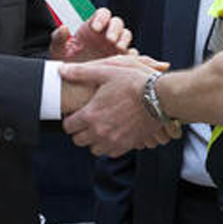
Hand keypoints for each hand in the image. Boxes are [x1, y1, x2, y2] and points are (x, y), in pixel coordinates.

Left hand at [50, 8, 130, 61]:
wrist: (74, 83)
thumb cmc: (66, 64)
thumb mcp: (58, 52)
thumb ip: (58, 39)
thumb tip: (64, 28)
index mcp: (93, 27)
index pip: (103, 14)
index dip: (101, 18)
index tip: (95, 28)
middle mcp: (106, 34)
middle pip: (117, 23)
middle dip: (115, 29)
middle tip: (110, 39)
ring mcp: (115, 45)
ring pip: (126, 36)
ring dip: (124, 40)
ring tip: (118, 49)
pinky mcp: (122, 59)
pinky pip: (131, 54)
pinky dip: (130, 55)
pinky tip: (125, 61)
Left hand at [61, 59, 180, 156]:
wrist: (159, 97)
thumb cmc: (133, 83)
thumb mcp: (106, 72)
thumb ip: (81, 72)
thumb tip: (62, 70)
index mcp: (90, 115)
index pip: (68, 127)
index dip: (70, 119)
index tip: (76, 114)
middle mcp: (100, 131)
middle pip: (78, 140)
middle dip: (79, 131)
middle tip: (86, 121)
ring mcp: (114, 140)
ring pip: (93, 149)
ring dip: (93, 141)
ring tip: (100, 128)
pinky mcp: (127, 145)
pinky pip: (111, 153)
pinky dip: (109, 146)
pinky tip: (113, 133)